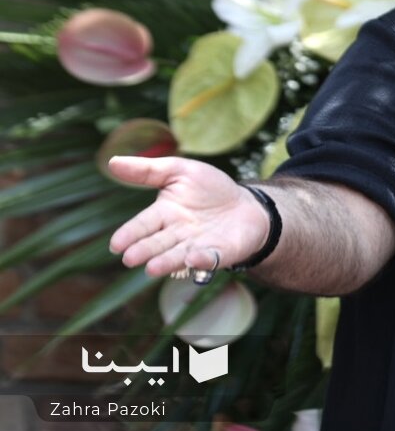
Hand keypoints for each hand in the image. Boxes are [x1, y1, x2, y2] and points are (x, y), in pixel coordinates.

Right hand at [107, 156, 268, 277]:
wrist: (246, 205)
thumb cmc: (209, 189)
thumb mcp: (180, 171)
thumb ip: (148, 170)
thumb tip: (112, 162)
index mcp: (164, 214)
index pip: (142, 225)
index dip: (129, 234)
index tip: (116, 245)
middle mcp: (177, 235)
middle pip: (157, 244)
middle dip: (144, 251)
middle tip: (130, 258)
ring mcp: (198, 246)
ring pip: (178, 256)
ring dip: (166, 262)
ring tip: (152, 268)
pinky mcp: (221, 254)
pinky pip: (210, 258)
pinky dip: (202, 260)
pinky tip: (193, 258)